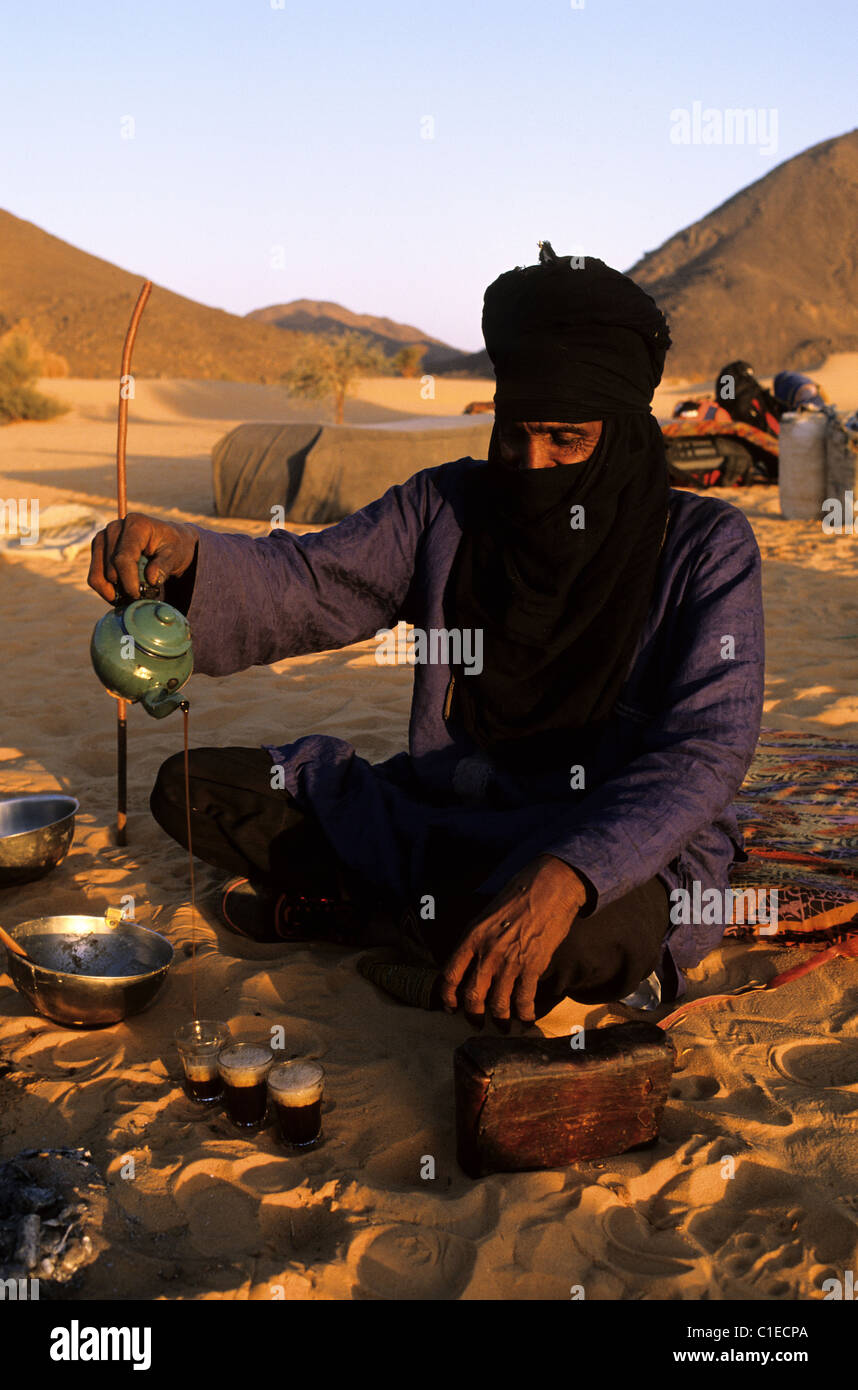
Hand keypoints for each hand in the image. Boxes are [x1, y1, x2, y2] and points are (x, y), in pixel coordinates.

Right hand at [88, 512, 197, 602]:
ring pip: (97, 576)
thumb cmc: (172, 547)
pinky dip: (106, 591)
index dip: (128, 581)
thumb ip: (165, 565)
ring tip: (131, 598)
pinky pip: (94, 578)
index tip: (137, 596)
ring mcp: (102, 538)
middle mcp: (114, 528)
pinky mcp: (97, 550)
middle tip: (141, 597)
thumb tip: (151, 579)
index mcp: (135, 524)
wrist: (165, 541)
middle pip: (110, 569)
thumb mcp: (176, 555)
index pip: (124, 558)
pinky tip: (122, 595)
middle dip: (125, 588)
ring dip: (113, 592)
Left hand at [440, 855, 588, 1025]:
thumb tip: (471, 963)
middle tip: (476, 1022)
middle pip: (472, 996)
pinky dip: (525, 1014)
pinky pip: (524, 999)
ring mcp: (510, 961)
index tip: (451, 1006)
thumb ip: (477, 940)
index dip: (447, 996)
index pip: (450, 975)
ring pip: (498, 1004)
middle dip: (473, 1015)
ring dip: (500, 1020)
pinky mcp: (532, 966)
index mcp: (471, 937)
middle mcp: (487, 952)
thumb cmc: (518, 896)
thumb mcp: (486, 915)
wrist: (549, 887)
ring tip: (503, 1026)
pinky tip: (527, 1019)